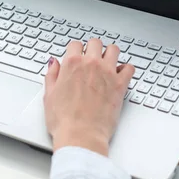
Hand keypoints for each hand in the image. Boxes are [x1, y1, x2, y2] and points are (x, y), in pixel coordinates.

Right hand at [44, 39, 134, 155]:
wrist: (81, 135)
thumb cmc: (64, 120)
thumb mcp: (49, 95)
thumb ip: (52, 75)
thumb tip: (53, 63)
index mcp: (72, 64)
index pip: (75, 44)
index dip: (75, 51)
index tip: (76, 57)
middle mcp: (91, 64)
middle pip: (95, 43)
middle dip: (92, 48)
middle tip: (91, 58)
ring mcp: (108, 73)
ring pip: (114, 49)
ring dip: (110, 54)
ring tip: (107, 62)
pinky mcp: (120, 85)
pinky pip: (129, 68)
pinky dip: (126, 69)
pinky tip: (120, 75)